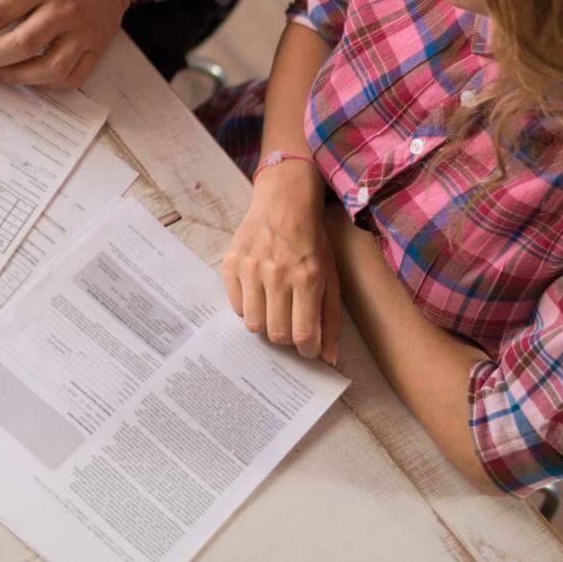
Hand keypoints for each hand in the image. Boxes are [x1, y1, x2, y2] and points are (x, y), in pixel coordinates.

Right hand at [221, 159, 341, 363]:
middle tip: (290, 324)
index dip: (307, 349)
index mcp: (307, 279)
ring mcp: (251, 268)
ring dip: (266, 323)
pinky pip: (235, 306)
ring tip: (273, 308)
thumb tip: (329, 359)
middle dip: (286, 337)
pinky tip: (258, 293)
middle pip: (276, 334)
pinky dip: (248, 307)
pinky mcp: (231, 263)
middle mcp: (277, 274)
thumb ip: (330, 319)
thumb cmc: (312, 241)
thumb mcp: (331, 276)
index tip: (308, 346)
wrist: (284, 202)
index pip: (304, 335)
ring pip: (253, 324)